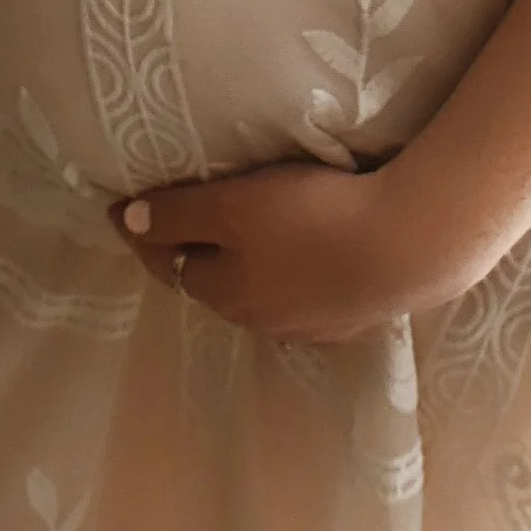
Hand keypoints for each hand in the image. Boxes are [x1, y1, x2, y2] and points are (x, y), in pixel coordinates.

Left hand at [109, 160, 457, 340]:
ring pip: (259, 292)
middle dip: (192, 254)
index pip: (168, 264)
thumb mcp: (233, 206)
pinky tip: (300, 256)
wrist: (407, 246)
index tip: (123, 210)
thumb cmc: (311, 218)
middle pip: (213, 282)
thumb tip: (127, 222)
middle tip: (178, 218)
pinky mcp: (350, 315)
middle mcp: (261, 318)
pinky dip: (286, 273)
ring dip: (242, 267)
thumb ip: (179, 214)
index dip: (146, 235)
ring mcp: (309, 323)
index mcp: (226, 293)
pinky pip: (302, 293)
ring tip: (240, 235)